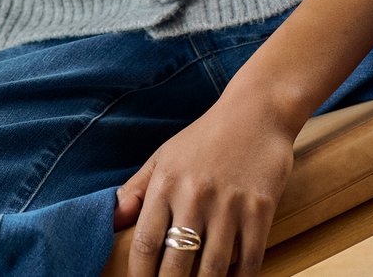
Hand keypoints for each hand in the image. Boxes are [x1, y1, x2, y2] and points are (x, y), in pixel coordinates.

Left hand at [113, 91, 295, 275]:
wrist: (256, 112)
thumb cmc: (205, 138)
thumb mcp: (165, 156)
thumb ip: (136, 189)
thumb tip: (112, 221)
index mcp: (166, 182)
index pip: (144, 244)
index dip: (139, 276)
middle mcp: (194, 195)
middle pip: (176, 265)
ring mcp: (229, 205)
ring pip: (211, 270)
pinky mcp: (259, 210)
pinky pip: (248, 262)